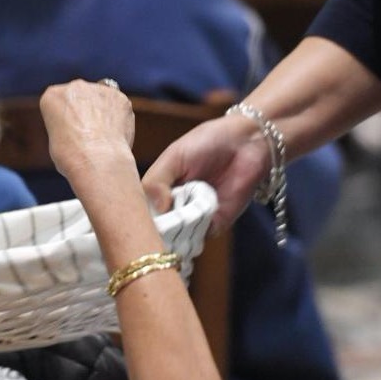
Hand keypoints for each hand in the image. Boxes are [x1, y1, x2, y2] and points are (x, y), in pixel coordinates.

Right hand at [40, 79, 134, 181]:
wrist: (97, 161)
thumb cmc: (72, 157)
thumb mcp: (56, 140)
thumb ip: (67, 124)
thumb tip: (80, 127)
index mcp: (52, 96)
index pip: (58, 102)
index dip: (65, 119)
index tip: (69, 133)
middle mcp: (75, 86)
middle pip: (80, 96)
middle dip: (84, 111)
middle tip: (88, 134)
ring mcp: (100, 90)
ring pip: (102, 99)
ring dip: (102, 112)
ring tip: (104, 136)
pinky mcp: (121, 98)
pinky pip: (119, 106)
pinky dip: (119, 118)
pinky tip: (117, 134)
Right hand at [142, 115, 269, 235]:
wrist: (245, 142)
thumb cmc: (206, 143)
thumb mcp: (173, 157)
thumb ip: (156, 181)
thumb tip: (156, 210)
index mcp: (158, 191)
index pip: (140, 211)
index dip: (137, 217)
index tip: (135, 220)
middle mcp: (172, 208)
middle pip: (157, 229)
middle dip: (158, 227)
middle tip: (160, 219)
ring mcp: (193, 218)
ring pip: (177, 237)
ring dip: (178, 230)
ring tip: (184, 210)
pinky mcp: (215, 225)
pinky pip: (200, 237)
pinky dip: (197, 230)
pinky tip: (200, 213)